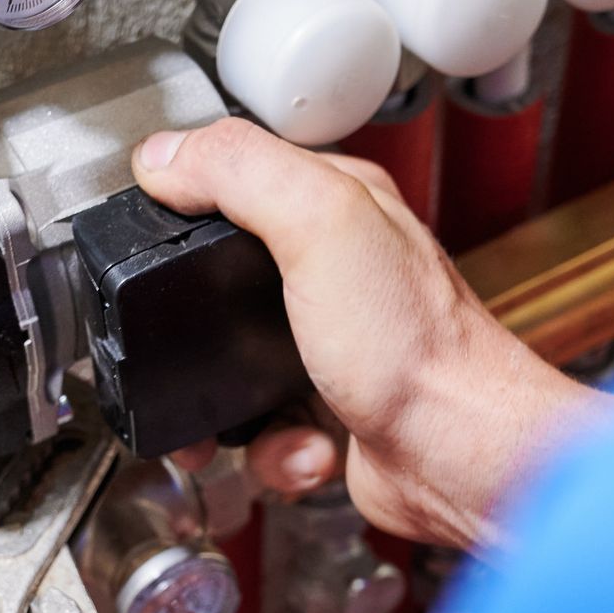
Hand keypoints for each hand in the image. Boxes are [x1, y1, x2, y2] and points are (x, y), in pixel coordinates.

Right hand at [133, 119, 613, 548]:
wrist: (460, 456)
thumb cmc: (420, 347)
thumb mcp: (322, 225)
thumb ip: (242, 173)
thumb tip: (166, 156)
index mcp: (339, 209)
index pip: (239, 179)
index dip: (188, 204)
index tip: (152, 229)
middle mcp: (337, 274)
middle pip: (218, 288)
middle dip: (193, 333)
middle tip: (189, 349)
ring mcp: (328, 348)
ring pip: (228, 372)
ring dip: (228, 409)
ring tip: (255, 414)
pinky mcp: (323, 412)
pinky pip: (257, 432)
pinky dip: (270, 449)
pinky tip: (302, 442)